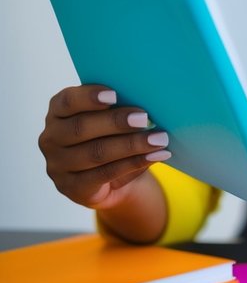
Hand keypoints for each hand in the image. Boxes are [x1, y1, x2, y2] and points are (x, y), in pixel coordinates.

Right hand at [38, 85, 170, 212]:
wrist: (110, 178)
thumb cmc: (109, 137)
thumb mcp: (109, 120)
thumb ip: (118, 108)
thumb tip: (145, 102)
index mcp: (57, 112)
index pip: (66, 101)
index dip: (88, 97)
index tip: (114, 95)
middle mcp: (51, 138)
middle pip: (81, 128)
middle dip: (115, 122)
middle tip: (145, 118)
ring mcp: (58, 166)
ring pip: (96, 153)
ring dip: (131, 145)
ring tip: (159, 139)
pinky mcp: (72, 188)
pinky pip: (105, 174)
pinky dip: (133, 163)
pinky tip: (154, 155)